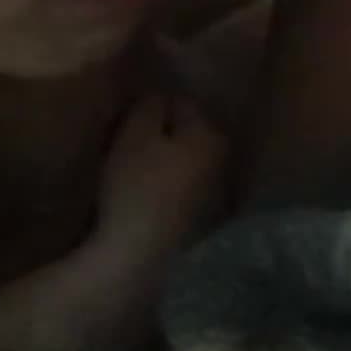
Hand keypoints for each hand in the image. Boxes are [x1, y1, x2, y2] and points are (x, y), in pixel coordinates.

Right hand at [94, 90, 230, 271]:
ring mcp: (216, 195)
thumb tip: (159, 93)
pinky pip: (183, 189)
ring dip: (166, 160)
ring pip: (187, 162)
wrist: (139, 257)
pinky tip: (146, 196)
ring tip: (134, 168)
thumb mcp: (134, 133)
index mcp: (210, 135)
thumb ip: (149, 105)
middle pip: (187, 133)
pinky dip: (168, 187)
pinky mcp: (203, 222)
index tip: (127, 115)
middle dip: (163, 132)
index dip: (150, 104)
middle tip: (128, 139)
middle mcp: (223, 162)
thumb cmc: (136, 186)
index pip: (180, 102)